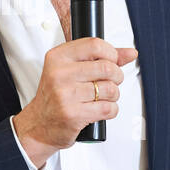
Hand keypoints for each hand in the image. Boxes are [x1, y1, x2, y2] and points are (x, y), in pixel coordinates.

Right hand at [12, 37, 137, 168]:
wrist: (38, 125)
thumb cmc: (55, 96)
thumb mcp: (70, 70)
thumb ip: (101, 59)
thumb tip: (130, 53)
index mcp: (58, 57)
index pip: (95, 45)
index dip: (111, 53)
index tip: (111, 61)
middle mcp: (59, 74)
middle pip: (107, 67)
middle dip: (117, 76)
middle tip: (110, 82)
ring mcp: (65, 95)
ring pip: (110, 89)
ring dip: (113, 95)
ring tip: (102, 97)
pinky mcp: (73, 114)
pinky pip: (108, 108)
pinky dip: (111, 110)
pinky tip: (99, 109)